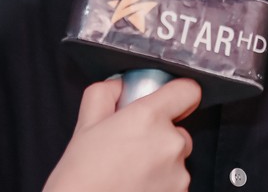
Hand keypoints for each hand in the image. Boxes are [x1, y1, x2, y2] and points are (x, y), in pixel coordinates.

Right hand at [43, 77, 202, 191]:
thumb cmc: (79, 179)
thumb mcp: (84, 126)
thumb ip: (105, 94)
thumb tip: (119, 85)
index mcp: (148, 118)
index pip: (188, 90)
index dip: (179, 94)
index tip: (171, 102)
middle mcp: (169, 143)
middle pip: (179, 131)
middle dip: (160, 138)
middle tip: (131, 150)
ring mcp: (178, 173)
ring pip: (177, 160)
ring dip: (161, 164)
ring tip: (130, 174)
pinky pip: (175, 183)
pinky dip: (161, 185)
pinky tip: (136, 187)